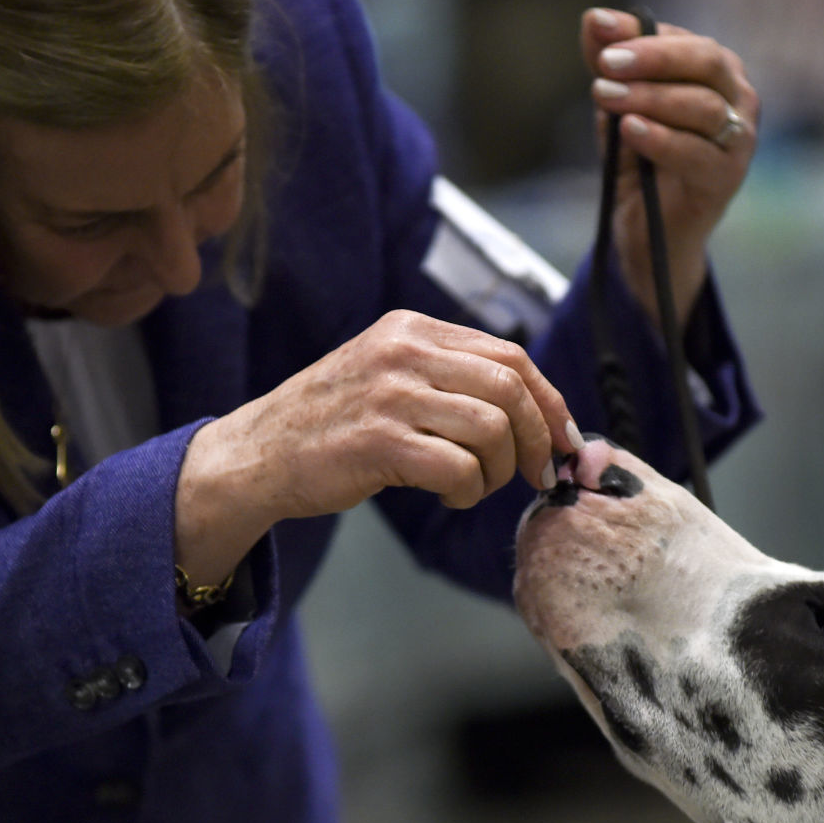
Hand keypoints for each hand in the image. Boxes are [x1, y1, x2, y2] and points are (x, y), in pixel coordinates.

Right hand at [173, 310, 577, 586]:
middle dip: (537, 439)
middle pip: (511, 388)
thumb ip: (450, 376)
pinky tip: (450, 494)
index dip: (550, 402)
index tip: (564, 440)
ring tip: (474, 484)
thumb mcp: (389, 373)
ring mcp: (389, 394)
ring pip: (491, 428)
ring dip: (499, 470)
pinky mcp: (377, 442)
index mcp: (412, 328)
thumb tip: (536, 411)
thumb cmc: (333, 423)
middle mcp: (403, 351)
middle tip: (536, 474)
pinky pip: (458, 468)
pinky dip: (467, 490)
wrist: (258, 453)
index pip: (512, 354)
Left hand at [581, 8, 758, 329]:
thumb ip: (610, 68)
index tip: (598, 28)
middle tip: (606, 63)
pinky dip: (662, 139)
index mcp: (715, 72)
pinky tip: (630, 130)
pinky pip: (698, 154)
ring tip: (605, 96)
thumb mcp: (618, 109)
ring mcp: (739, 140)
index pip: (682, 39)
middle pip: (706, 62)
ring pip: (704, 106)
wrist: (649, 233)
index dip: (639, 31)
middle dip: (653, 58)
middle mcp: (737, 98)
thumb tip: (593, 21)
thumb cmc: (639, 165)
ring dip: (651, 98)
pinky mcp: (727, 179)